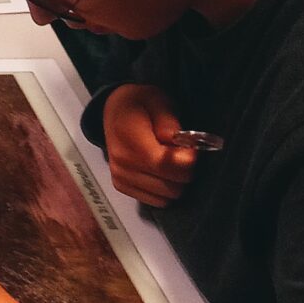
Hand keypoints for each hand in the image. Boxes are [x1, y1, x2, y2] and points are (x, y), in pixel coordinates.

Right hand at [102, 83, 198, 207]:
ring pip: (166, 198)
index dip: (189, 160)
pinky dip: (164, 189)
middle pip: (171, 187)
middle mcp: (122, 164)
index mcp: (130, 141)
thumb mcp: (157, 101)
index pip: (168, 166)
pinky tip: (161, 171)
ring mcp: (120, 178)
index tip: (190, 147)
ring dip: (174, 182)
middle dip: (184, 172)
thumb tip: (179, 142)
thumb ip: (168, 122)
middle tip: (180, 153)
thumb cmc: (139, 104)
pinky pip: (156, 201)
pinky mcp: (122, 186)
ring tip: (170, 161)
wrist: (113, 109)